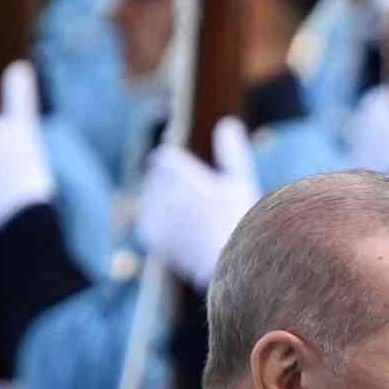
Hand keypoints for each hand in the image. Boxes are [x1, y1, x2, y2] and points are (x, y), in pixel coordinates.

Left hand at [139, 117, 260, 289]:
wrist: (232, 265)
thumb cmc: (241, 221)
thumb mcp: (241, 181)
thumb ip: (230, 151)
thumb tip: (227, 123)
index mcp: (183, 174)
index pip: (164, 159)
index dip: (174, 164)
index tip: (184, 172)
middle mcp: (164, 192)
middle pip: (157, 178)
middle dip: (171, 185)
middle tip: (195, 201)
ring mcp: (156, 216)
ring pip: (151, 199)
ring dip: (164, 204)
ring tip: (190, 218)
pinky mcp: (150, 236)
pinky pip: (147, 222)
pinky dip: (160, 226)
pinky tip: (181, 234)